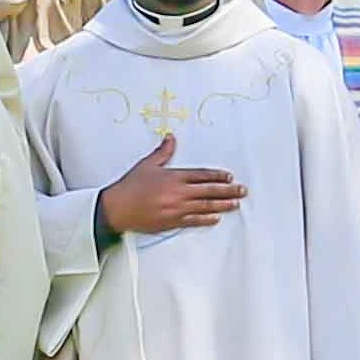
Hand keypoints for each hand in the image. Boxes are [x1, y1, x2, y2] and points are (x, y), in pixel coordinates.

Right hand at [96, 135, 246, 234]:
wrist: (118, 208)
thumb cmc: (131, 186)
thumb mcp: (147, 165)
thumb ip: (163, 152)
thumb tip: (171, 137)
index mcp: (174, 177)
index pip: (202, 175)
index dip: (217, 176)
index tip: (229, 176)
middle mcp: (178, 193)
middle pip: (209, 191)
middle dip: (228, 191)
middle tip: (242, 190)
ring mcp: (176, 209)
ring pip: (205, 206)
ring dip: (222, 205)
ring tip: (236, 204)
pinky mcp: (172, 222)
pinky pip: (193, 221)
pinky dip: (206, 219)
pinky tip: (216, 218)